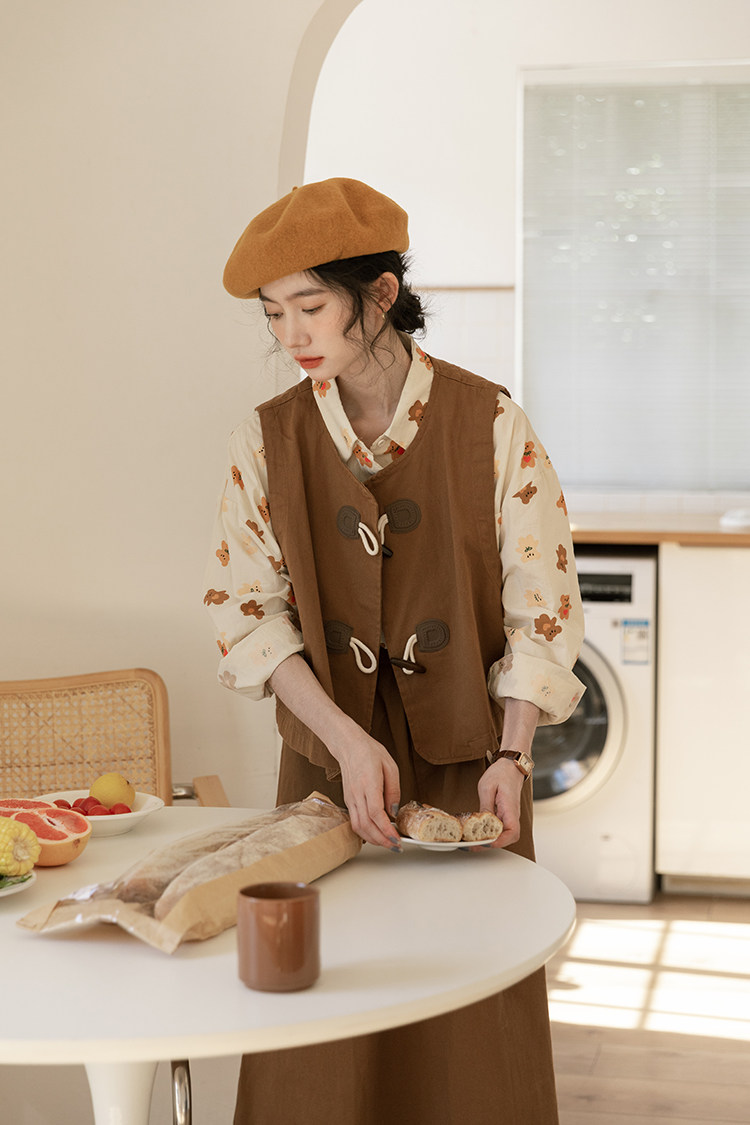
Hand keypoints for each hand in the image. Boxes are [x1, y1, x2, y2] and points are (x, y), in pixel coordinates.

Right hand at [333, 728, 401, 850]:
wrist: (349, 745)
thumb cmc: (370, 752)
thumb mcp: (390, 766)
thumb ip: (394, 790)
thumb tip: (394, 812)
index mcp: (368, 783)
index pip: (375, 813)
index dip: (386, 829)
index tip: (397, 839)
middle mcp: (356, 794)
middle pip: (366, 825)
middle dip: (382, 840)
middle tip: (396, 847)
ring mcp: (350, 798)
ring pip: (359, 826)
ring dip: (373, 839)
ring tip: (388, 843)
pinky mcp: (348, 801)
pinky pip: (355, 821)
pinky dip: (366, 832)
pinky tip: (377, 834)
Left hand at [477, 759, 524, 848]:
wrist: (511, 766)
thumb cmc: (501, 773)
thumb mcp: (487, 787)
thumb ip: (485, 806)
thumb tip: (481, 823)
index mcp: (510, 808)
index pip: (512, 831)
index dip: (501, 841)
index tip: (487, 843)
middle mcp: (512, 814)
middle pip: (508, 837)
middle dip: (491, 844)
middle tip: (473, 846)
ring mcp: (509, 815)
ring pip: (503, 834)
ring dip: (489, 840)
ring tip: (472, 842)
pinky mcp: (504, 814)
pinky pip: (499, 827)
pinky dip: (489, 833)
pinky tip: (477, 833)